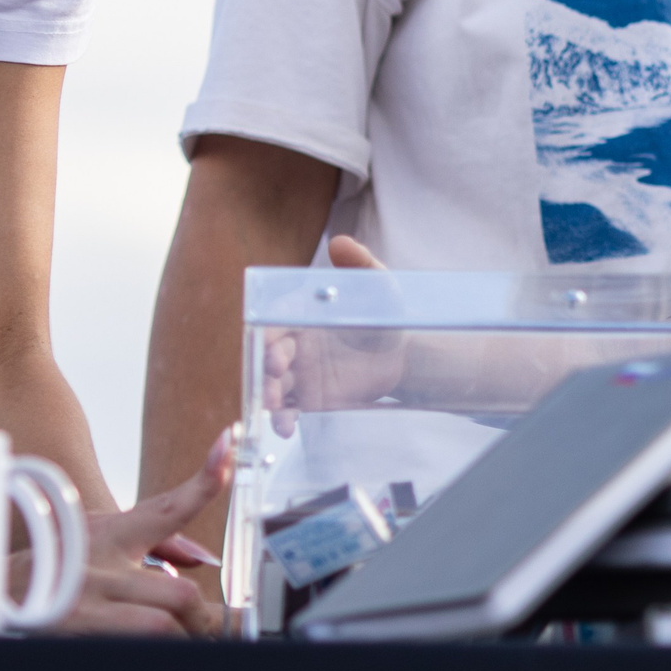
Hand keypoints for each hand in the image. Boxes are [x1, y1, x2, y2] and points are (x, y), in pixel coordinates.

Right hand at [41, 429, 234, 636]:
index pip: (169, 506)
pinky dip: (150, 656)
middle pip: (181, 593)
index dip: (205, 477)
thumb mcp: (95, 539)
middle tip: (208, 631)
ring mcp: (87, 607)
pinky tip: (152, 660)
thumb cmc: (50, 566)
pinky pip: (130, 652)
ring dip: (180, 642)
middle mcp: (101, 568)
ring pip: (160, 628)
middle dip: (202, 619)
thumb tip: (202, 556)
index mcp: (110, 535)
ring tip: (184, 648)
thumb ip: (154, 543)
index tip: (228, 443)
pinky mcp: (75, 637)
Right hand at [262, 235, 405, 432]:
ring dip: (268, 396)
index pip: (274, 322)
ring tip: (274, 407)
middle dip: (266, 367)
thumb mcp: (378, 285)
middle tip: (275, 375)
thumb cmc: (386, 312)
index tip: (272, 346)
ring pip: (273, 385)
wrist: (404, 355)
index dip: (268, 334)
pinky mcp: (309, 398)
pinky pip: (289, 409)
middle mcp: (293, 343)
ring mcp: (299, 372)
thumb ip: (360, 264)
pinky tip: (286, 429)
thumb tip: (340, 242)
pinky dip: (283, 419)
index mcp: (300, 314)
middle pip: (268, 356)